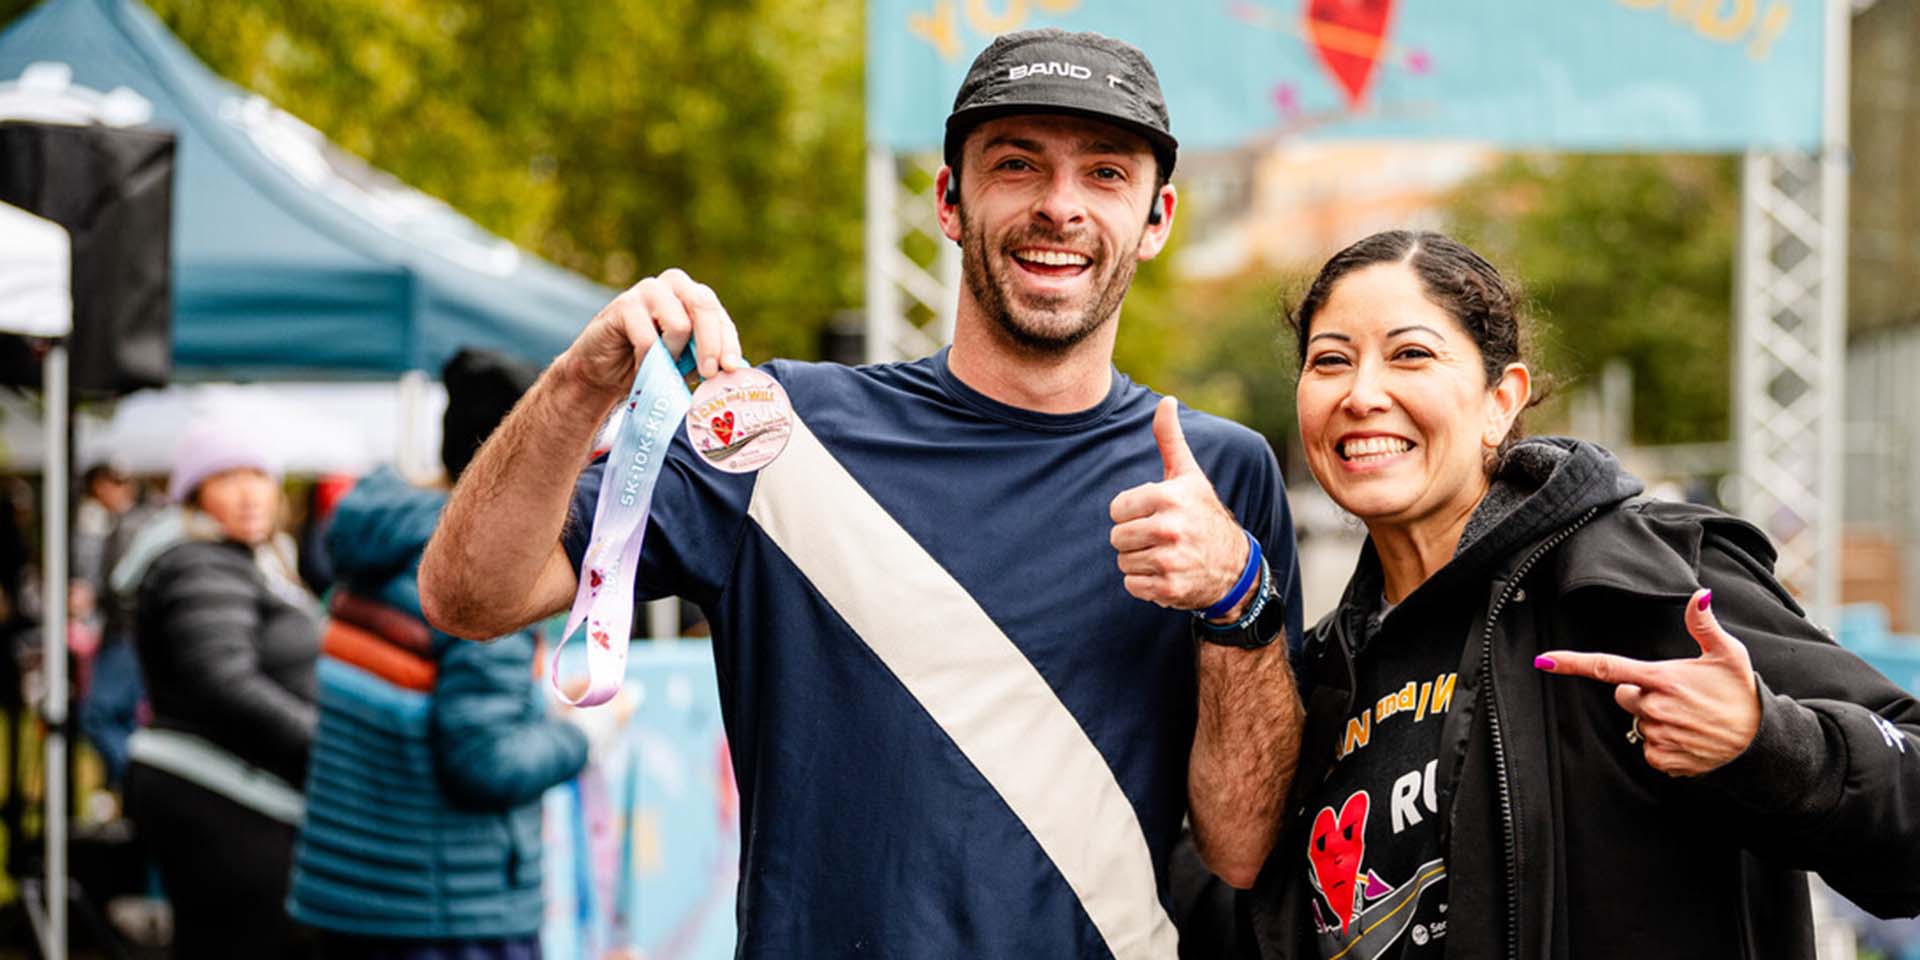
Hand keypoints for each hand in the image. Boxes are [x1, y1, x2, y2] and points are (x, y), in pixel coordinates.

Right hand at [560, 268, 747, 397]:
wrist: (602, 371)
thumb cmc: (650, 364)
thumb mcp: (685, 362)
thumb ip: (707, 359)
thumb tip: (731, 371)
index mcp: (694, 295)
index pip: (719, 317)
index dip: (729, 343)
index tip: (731, 368)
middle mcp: (674, 284)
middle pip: (705, 308)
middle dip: (712, 345)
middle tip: (710, 373)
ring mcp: (648, 290)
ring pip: (680, 324)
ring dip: (674, 356)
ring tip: (663, 368)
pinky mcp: (624, 305)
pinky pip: (649, 340)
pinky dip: (649, 362)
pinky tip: (641, 369)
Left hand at [1109, 397, 1248, 613]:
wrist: (1234, 565)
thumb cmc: (1203, 514)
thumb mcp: (1188, 475)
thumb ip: (1170, 439)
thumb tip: (1166, 401)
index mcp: (1169, 498)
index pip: (1117, 509)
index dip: (1131, 512)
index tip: (1153, 513)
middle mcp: (1170, 529)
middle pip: (1117, 537)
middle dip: (1133, 538)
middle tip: (1159, 537)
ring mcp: (1170, 561)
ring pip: (1123, 562)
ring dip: (1138, 561)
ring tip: (1164, 554)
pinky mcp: (1169, 589)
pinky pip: (1131, 585)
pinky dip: (1144, 583)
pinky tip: (1166, 573)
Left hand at [1535, 589, 1760, 776]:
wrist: (1761, 740)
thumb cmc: (1741, 692)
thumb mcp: (1727, 654)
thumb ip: (1704, 624)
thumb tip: (1699, 594)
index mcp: (1663, 678)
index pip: (1608, 667)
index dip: (1572, 663)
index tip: (1544, 660)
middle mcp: (1656, 707)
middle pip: (1625, 696)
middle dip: (1642, 693)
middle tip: (1678, 694)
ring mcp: (1659, 735)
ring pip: (1639, 723)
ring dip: (1656, 720)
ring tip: (1689, 717)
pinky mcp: (1664, 759)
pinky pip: (1649, 750)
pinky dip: (1664, 745)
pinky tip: (1689, 738)